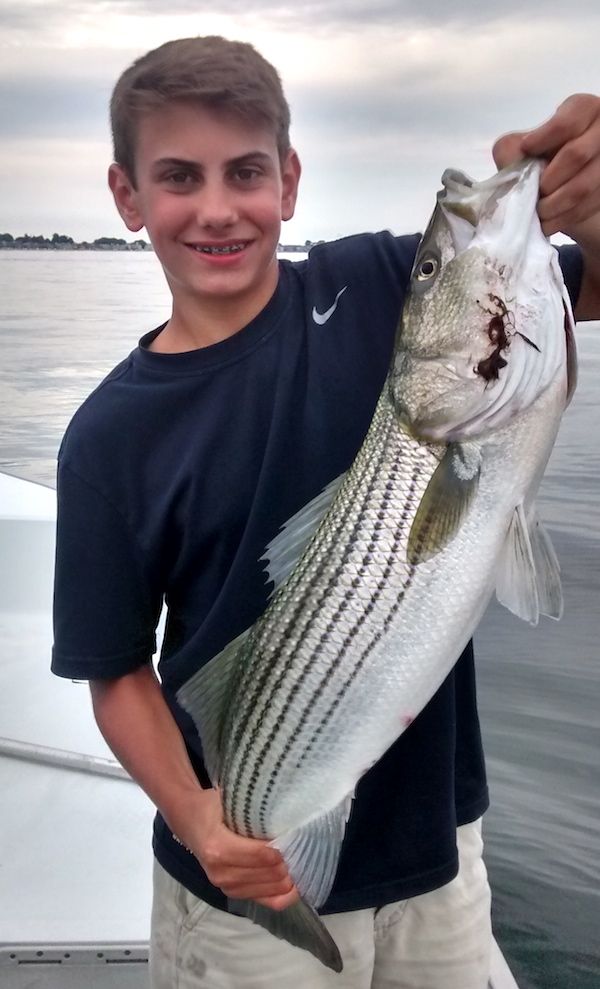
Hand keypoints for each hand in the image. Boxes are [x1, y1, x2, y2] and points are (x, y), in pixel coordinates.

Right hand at [185, 787, 298, 910]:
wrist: (189, 822)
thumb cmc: (210, 807)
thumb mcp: (226, 799)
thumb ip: (251, 807)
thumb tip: (285, 811)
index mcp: (218, 848)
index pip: (263, 855)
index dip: (285, 847)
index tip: (299, 836)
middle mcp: (221, 873)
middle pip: (270, 874)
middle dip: (291, 861)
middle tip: (305, 847)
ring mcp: (226, 887)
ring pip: (272, 889)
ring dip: (290, 877)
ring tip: (302, 860)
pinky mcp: (233, 894)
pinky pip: (268, 902)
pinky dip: (285, 892)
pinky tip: (296, 881)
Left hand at [492, 94, 599, 239]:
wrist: (560, 186)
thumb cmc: (538, 159)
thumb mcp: (522, 147)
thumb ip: (513, 149)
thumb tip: (514, 166)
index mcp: (584, 110)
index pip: (568, 122)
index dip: (544, 138)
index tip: (527, 149)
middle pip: (577, 155)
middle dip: (548, 180)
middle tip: (534, 191)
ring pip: (583, 187)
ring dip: (553, 205)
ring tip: (538, 211)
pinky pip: (587, 207)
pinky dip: (563, 218)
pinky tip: (548, 222)